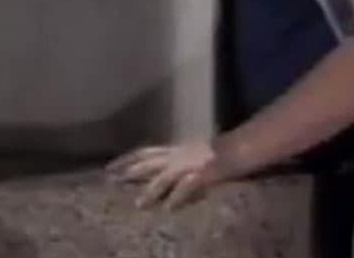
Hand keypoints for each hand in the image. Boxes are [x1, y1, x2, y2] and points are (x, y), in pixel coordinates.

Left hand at [106, 141, 222, 209]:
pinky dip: (177, 198)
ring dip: (151, 191)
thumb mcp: (197, 151)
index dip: (127, 158)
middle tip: (111, 179)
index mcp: (177, 149)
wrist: (243, 145)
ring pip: (165, 177)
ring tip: (139, 204)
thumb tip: (171, 171)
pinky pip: (187, 187)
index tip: (110, 166)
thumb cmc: (223, 149)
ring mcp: (191, 164)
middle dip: (130, 171)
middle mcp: (180, 155)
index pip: (147, 152)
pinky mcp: (204, 174)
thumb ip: (183, 160)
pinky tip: (169, 209)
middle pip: (149, 162)